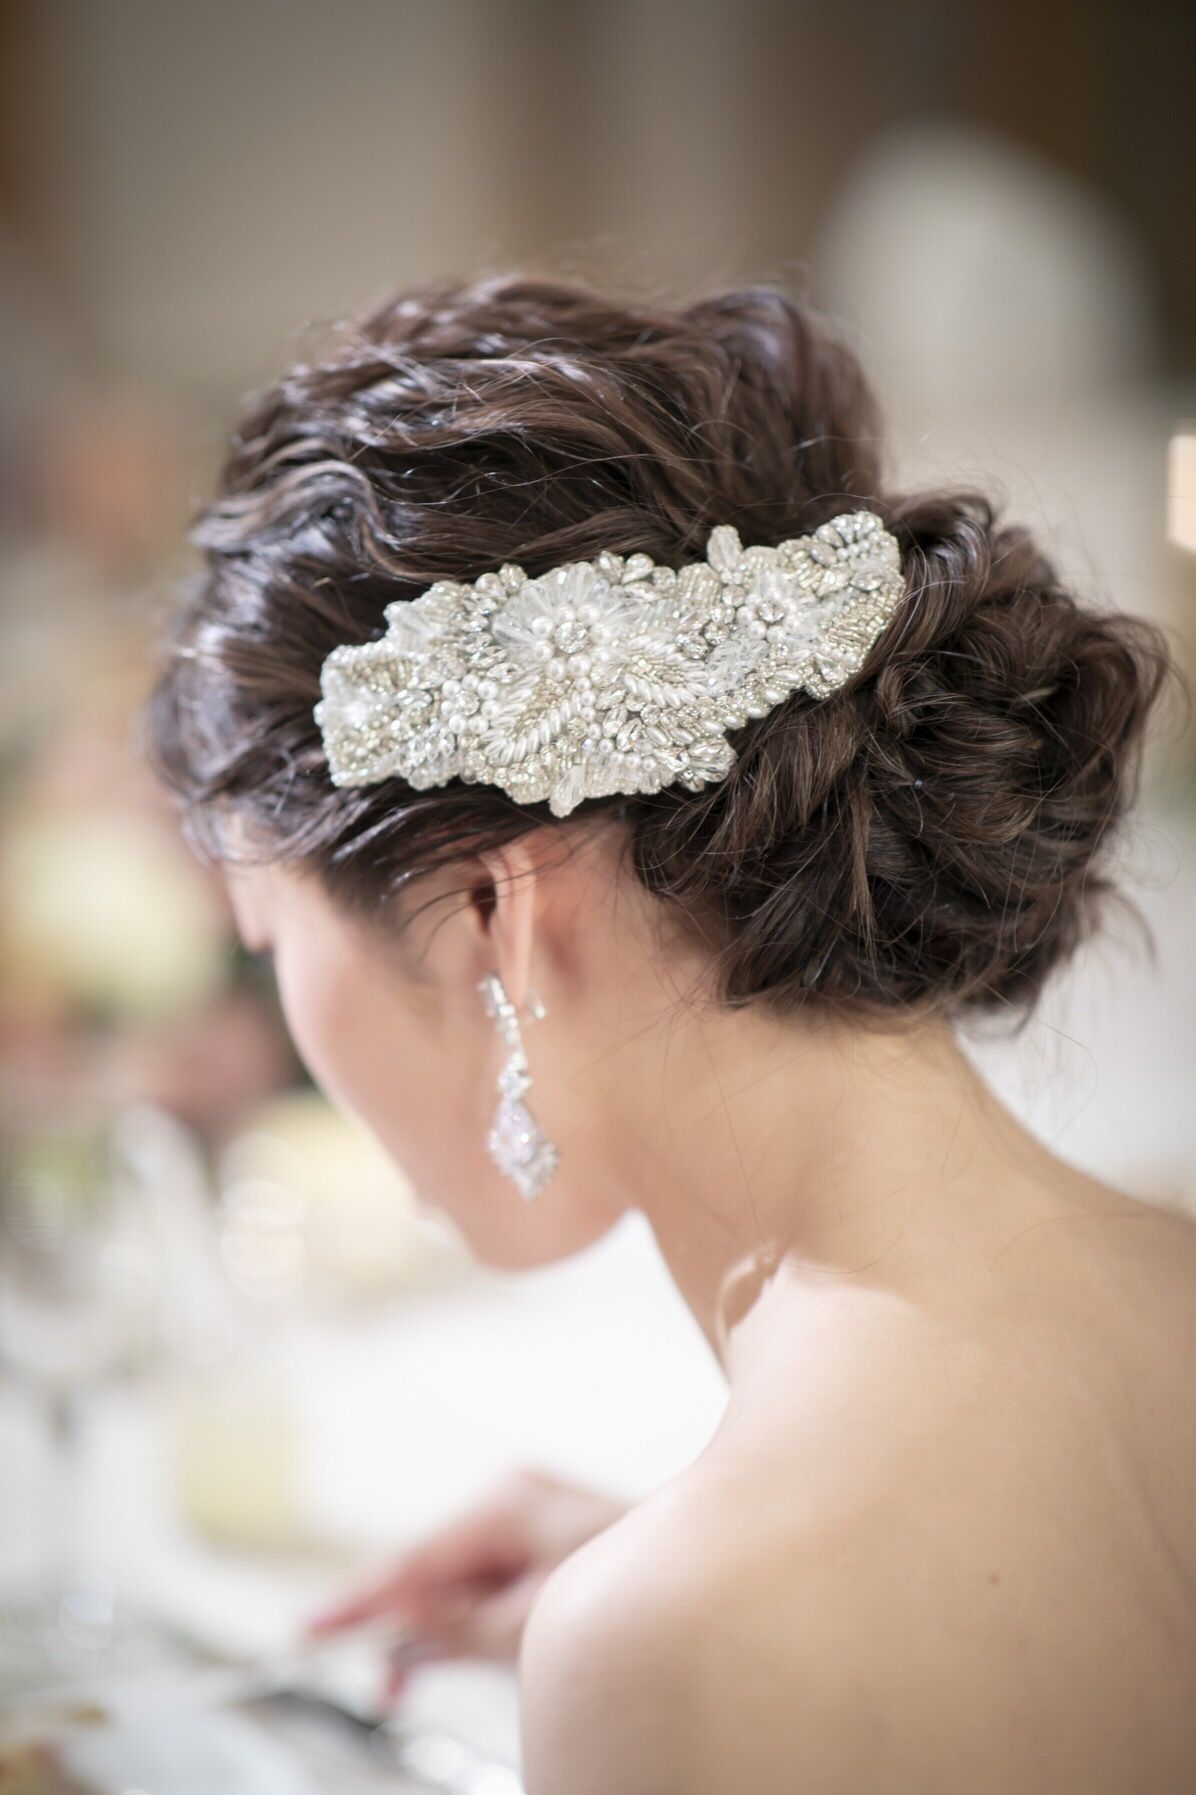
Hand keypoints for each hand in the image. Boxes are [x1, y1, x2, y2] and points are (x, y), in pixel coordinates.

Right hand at [306, 1468, 626, 1698]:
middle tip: (345, 1664)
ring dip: (421, 1635)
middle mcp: (507, 1502)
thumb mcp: (535, 1623)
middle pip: (424, 1568)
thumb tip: (396, 1618)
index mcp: (508, 1501)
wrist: (690, 1587)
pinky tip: (420, 1665)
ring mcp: (517, 1525)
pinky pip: (470, 1589)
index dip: (361, 1598)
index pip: (417, 1556)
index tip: (312, 1626)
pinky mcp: (526, 1552)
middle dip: (390, 1623)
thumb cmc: (628, 1595)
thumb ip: (461, 1624)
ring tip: (396, 1687)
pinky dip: (449, 1627)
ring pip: (443, 1584)